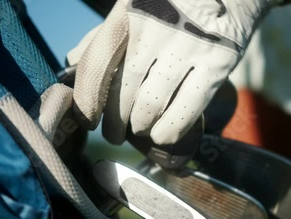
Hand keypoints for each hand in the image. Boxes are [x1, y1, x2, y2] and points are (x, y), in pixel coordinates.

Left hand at [72, 0, 273, 143]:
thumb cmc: (176, 4)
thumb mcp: (136, 7)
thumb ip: (106, 34)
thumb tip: (72, 61)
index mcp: (130, 12)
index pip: (96, 64)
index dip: (87, 100)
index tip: (88, 119)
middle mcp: (157, 28)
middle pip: (124, 91)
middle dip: (114, 122)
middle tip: (114, 134)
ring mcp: (190, 46)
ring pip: (151, 104)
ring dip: (140, 127)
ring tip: (140, 130)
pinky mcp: (218, 63)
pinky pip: (187, 109)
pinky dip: (170, 130)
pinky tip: (162, 135)